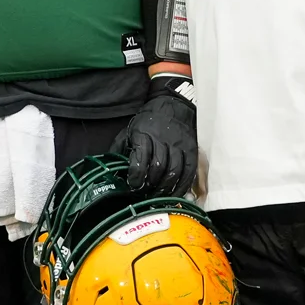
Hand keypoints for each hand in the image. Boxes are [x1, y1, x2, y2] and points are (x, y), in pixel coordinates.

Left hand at [110, 74, 197, 194]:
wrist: (172, 108)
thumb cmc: (147, 124)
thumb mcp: (128, 132)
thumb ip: (120, 150)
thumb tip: (111, 170)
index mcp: (144, 134)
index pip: (141, 158)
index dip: (136, 175)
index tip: (133, 185)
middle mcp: (163, 139)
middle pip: (158, 166)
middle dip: (150, 185)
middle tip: (145, 194)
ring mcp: (179, 145)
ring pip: (174, 171)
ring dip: (165, 188)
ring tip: (158, 197)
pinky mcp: (192, 151)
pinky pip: (189, 172)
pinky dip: (182, 186)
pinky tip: (174, 194)